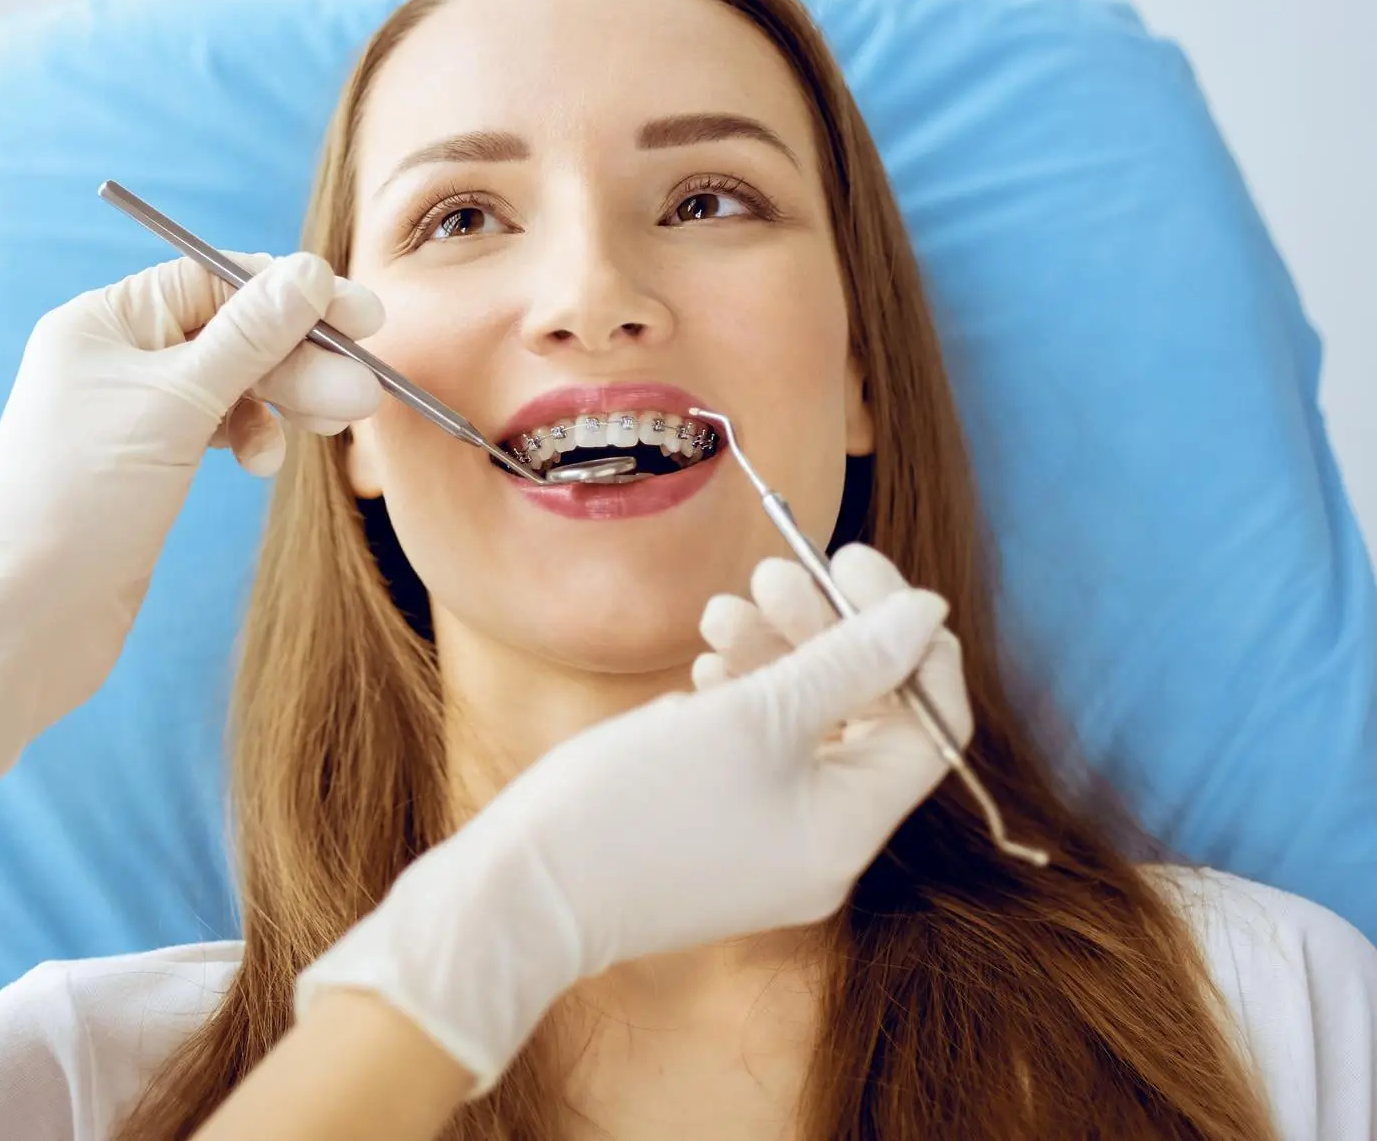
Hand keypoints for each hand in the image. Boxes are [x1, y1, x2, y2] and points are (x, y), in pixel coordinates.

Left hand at [0, 253, 382, 844]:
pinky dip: (251, 437)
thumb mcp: (177, 404)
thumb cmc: (82, 501)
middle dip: (301, 358)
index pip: (215, 280)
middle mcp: (114, 358)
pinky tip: (264, 463)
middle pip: (231, 333)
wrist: (25, 619)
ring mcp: (130, 413)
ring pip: (231, 383)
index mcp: (104, 322)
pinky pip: (216, 428)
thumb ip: (250, 336)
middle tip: (366, 391)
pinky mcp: (147, 465)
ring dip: (287, 398)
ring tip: (339, 424)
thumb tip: (308, 272)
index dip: (292, 295)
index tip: (364, 317)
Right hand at [294, 545, 967, 1093]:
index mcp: (851, 828)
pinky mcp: (722, 835)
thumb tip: (928, 613)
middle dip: (824, 633)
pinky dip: (740, 700)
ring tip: (719, 609)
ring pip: (805, 729)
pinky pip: (760, 757)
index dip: (905, 637)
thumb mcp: (752, 714)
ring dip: (773, 657)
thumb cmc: (637, 804)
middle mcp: (825, 847)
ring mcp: (772, 846)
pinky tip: (700, 669)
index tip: (855, 564)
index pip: (929, 722)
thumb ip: (848, 658)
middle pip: (864, 718)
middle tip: (774, 569)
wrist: (525, 890)